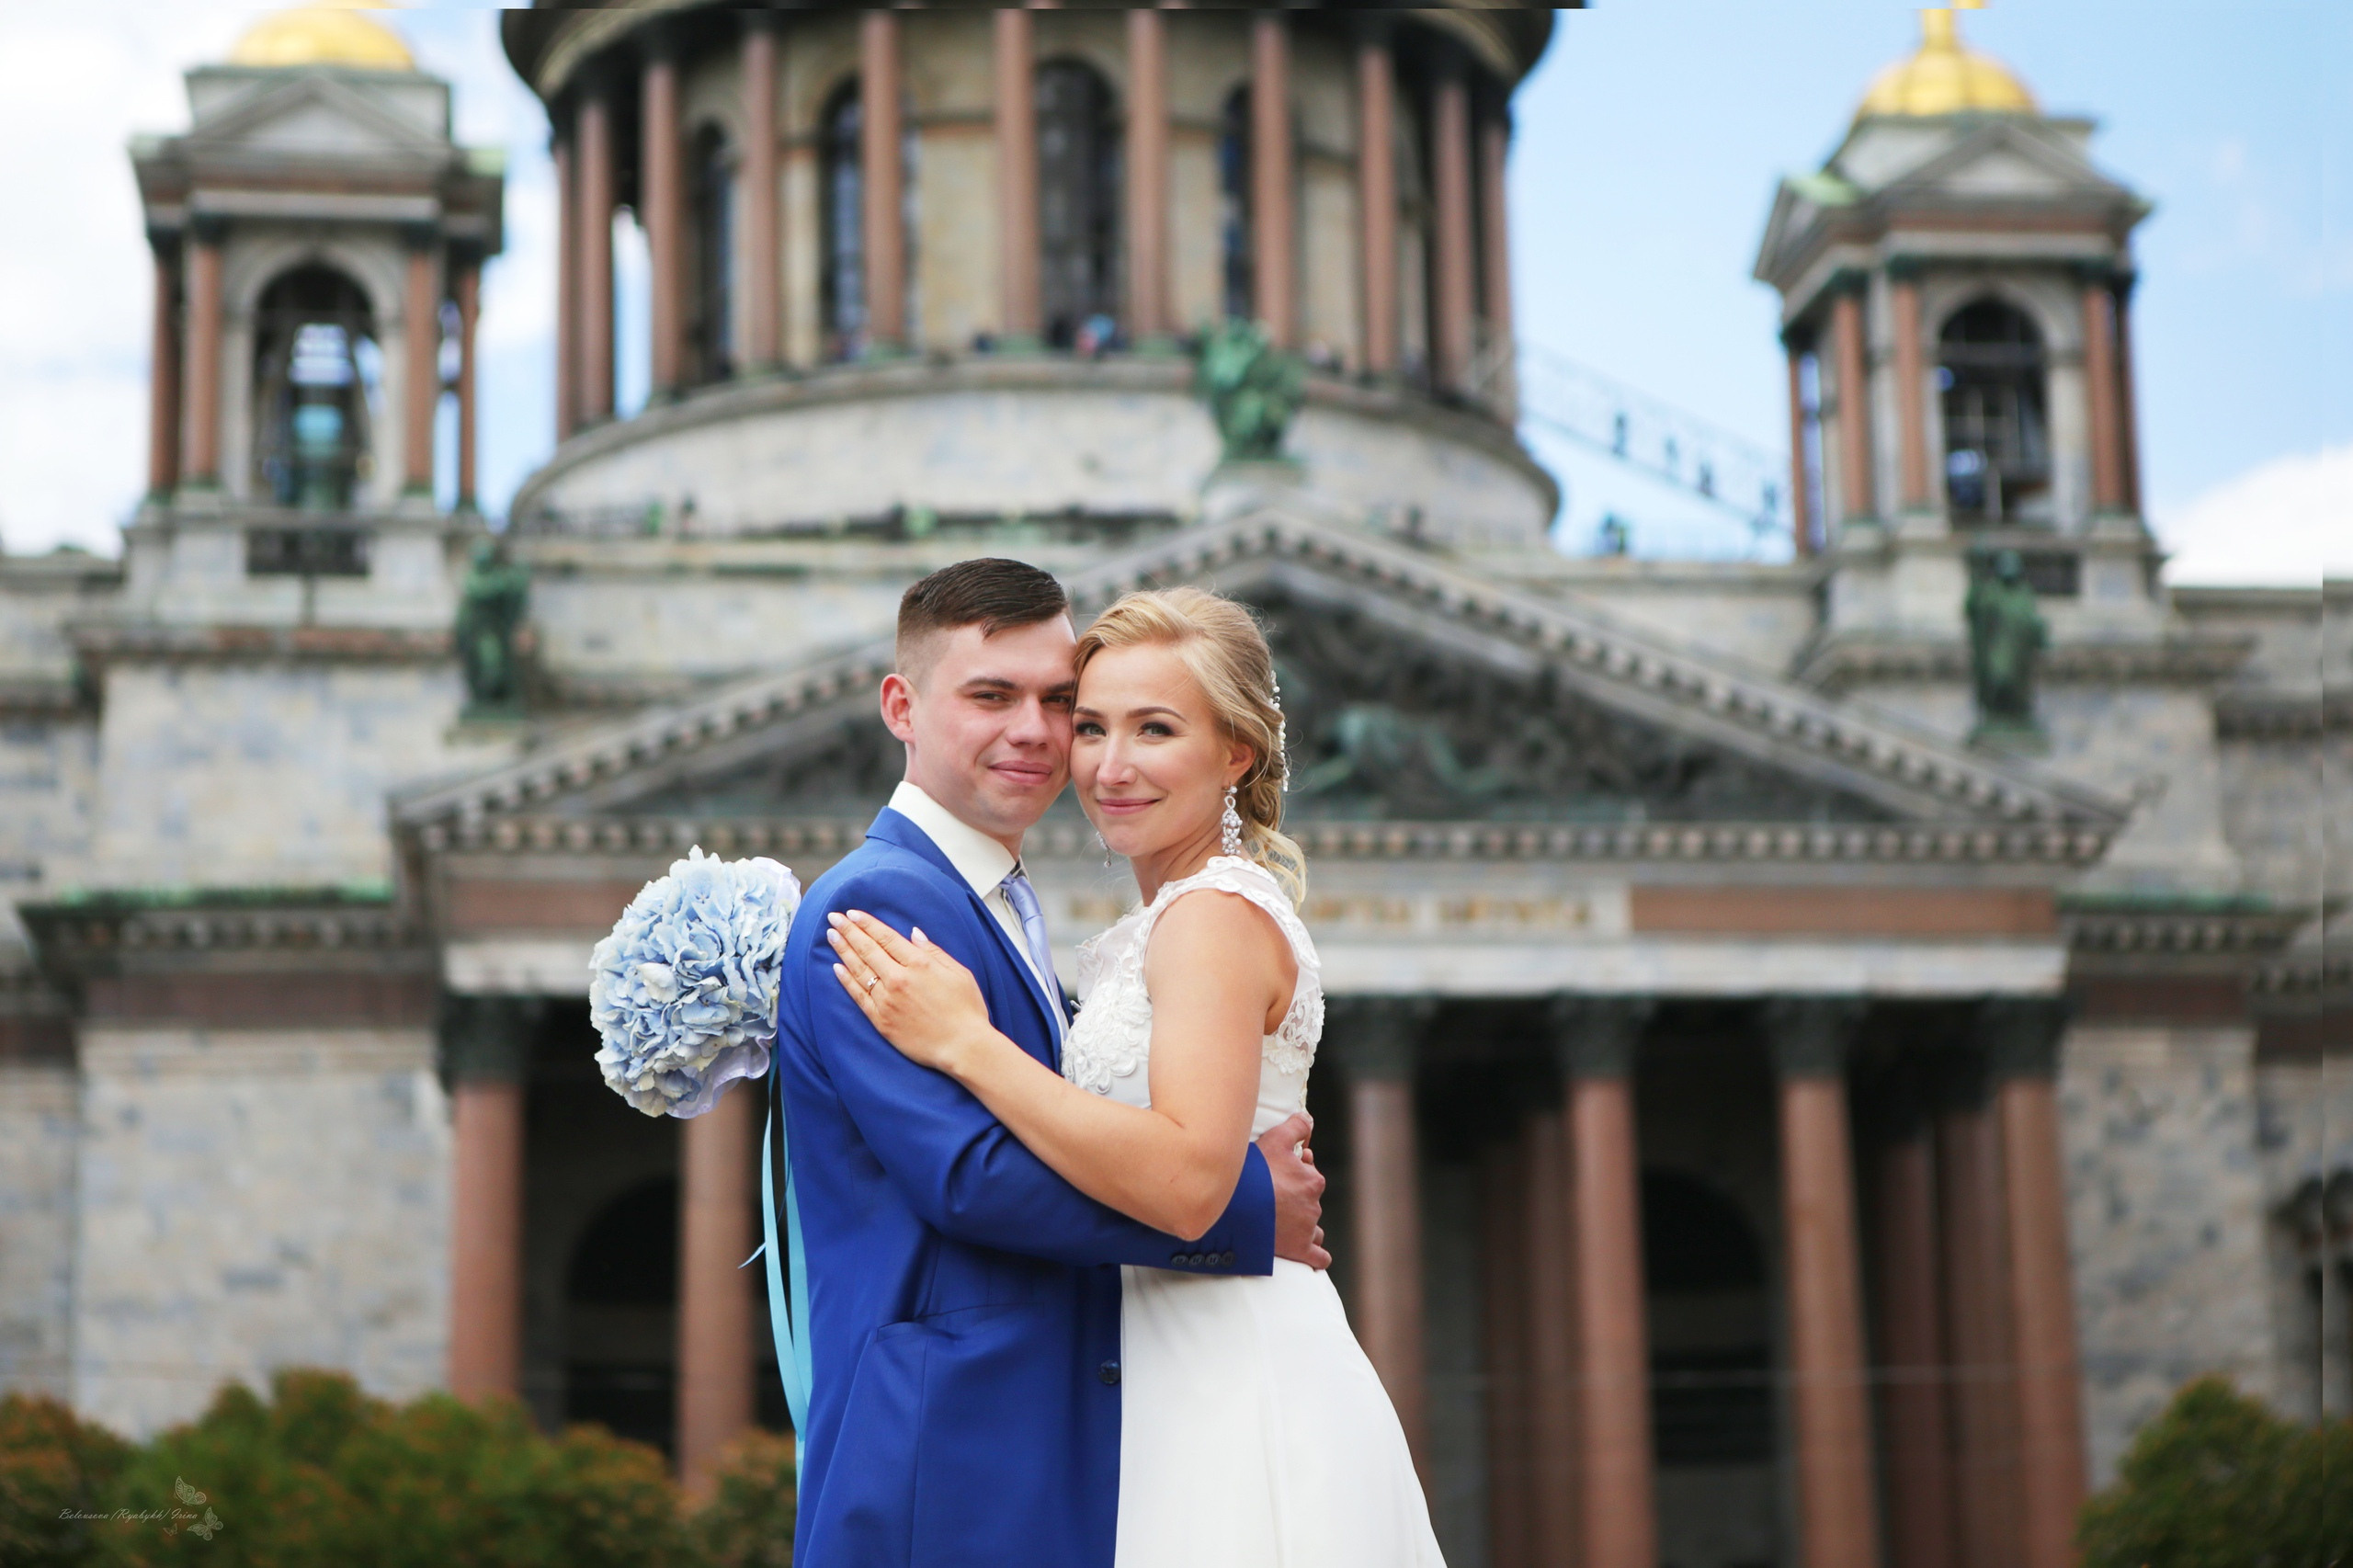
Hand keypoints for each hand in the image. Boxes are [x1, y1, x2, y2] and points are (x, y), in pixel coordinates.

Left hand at [829, 911, 995, 1075]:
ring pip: (859, 970)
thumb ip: (934, 951)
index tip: (852, 914)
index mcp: (919, 964)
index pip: (886, 937)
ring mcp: (887, 1001)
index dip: (867, 924)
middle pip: (868, 950)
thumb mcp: (959, 973)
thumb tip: (914, 934)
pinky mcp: (881, 1021)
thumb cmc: (966, 1010)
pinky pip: (859, 996)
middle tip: (834, 918)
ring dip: (843, 951)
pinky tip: (837, 968)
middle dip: (849, 931)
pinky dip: (846, 981)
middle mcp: (899, 980)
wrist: (962, 1047)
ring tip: (831, 936)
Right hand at [1259, 1111, 1329, 1269]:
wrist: (1239, 1209)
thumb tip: (1308, 1120)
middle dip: (1298, 1199)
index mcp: (1312, 1180)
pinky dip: (1316, 1255)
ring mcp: (1307, 1229)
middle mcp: (1314, 1205)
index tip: (1279, 1174)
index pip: (1310, 1174)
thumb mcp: (1275, 1139)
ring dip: (1304, 1226)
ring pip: (1313, 1227)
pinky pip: (1318, 1256)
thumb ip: (1295, 1127)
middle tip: (1274, 1197)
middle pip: (1310, 1201)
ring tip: (1283, 1225)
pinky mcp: (1300, 1250)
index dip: (1296, 1172)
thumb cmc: (1256, 1173)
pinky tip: (1311, 1254)